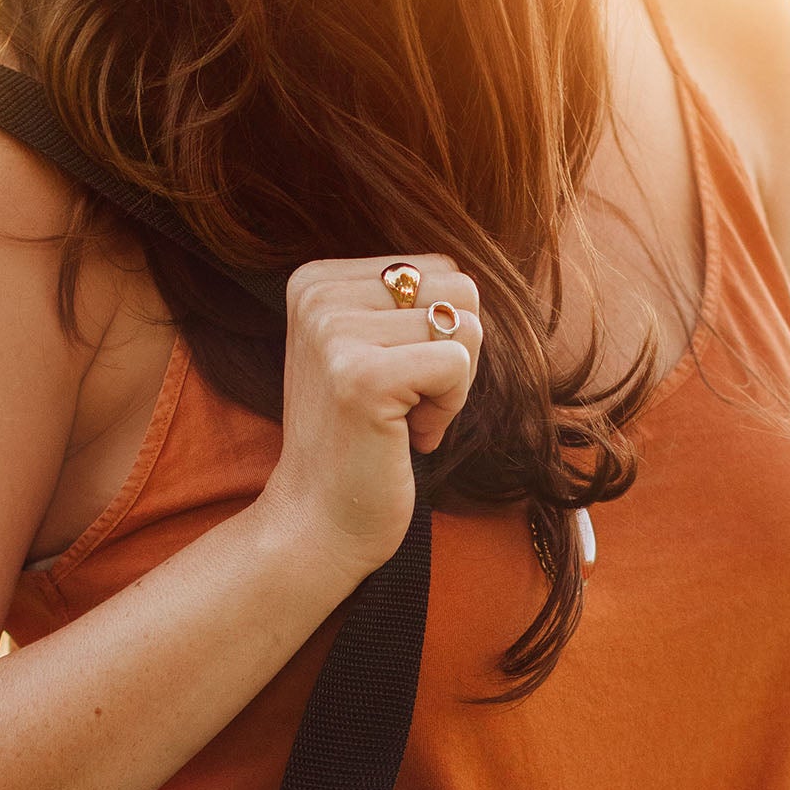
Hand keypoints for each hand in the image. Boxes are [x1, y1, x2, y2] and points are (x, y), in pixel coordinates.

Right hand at [255, 254, 482, 581]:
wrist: (319, 521)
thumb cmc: (360, 440)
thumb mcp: (374, 349)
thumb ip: (409, 303)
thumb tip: (472, 280)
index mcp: (316, 279)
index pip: (438, 269)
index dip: (438, 331)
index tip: (397, 379)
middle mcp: (318, 294)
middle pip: (458, 287)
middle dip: (454, 351)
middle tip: (409, 401)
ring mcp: (334, 333)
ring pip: (466, 324)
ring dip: (453, 385)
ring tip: (406, 418)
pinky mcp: (362, 376)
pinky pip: (458, 363)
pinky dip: (449, 409)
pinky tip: (409, 436)